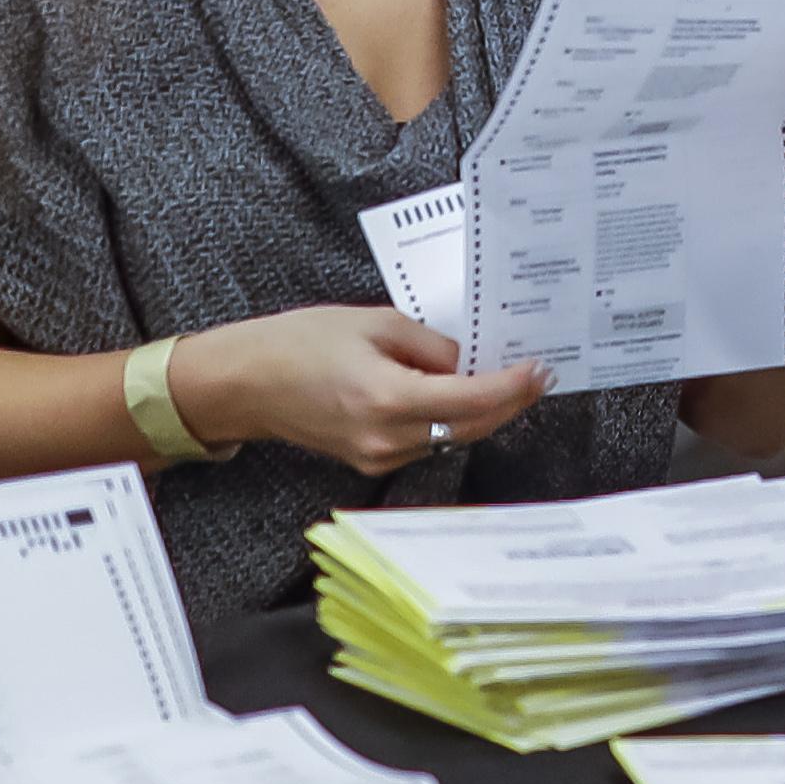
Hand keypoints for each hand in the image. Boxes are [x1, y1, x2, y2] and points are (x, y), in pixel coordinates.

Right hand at [169, 305, 547, 474]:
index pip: (471, 400)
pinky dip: (447, 420)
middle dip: (508, 402)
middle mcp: (387, 439)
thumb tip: (465, 361)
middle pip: (470, 427)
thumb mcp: (373, 323)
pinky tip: (455, 394)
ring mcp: (378, 456)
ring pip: (450, 437)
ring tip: (501, 377)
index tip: (539, 370)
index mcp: (388, 399)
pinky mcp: (371, 461)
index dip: (512, 387)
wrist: (245, 383)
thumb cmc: (298, 344)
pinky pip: (426, 442)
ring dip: (479, 411)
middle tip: (535, 375)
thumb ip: (429, 344)